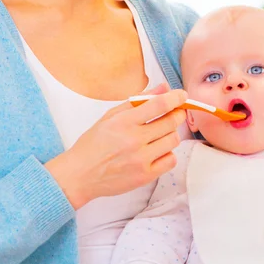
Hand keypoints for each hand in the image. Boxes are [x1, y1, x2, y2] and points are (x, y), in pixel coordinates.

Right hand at [46, 83, 187, 208]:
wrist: (80, 175)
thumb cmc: (94, 143)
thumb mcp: (111, 116)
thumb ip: (138, 100)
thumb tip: (164, 88)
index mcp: (124, 122)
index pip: (159, 105)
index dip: (176, 98)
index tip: (182, 95)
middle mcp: (134, 140)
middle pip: (171, 122)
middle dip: (178, 114)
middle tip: (176, 113)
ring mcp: (141, 160)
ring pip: (173, 140)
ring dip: (172, 133)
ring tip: (161, 133)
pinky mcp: (145, 176)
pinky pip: (171, 160)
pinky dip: (168, 153)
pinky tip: (158, 151)